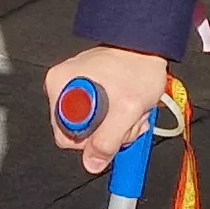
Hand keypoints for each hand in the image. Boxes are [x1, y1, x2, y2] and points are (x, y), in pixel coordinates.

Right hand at [43, 46, 170, 174]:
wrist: (149, 45)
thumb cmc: (138, 65)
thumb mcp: (127, 108)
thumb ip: (107, 141)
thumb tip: (92, 163)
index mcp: (60, 86)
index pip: (65, 136)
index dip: (92, 140)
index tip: (112, 127)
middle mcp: (63, 87)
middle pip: (80, 135)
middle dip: (110, 134)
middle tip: (128, 120)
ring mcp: (77, 90)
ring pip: (94, 129)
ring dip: (119, 128)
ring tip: (132, 111)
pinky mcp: (91, 93)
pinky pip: (101, 119)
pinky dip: (118, 119)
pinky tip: (129, 109)